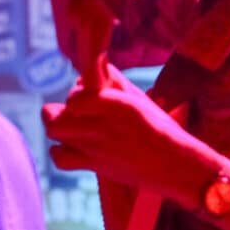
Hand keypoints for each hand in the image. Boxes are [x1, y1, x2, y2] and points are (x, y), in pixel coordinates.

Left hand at [42, 77, 193, 201]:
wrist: (174, 165)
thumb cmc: (161, 129)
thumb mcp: (140, 99)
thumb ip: (116, 80)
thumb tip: (97, 63)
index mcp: (116, 103)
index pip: (76, 93)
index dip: (76, 93)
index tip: (85, 96)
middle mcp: (101, 124)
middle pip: (55, 114)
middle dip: (56, 111)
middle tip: (68, 113)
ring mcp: (95, 147)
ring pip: (54, 132)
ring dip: (58, 129)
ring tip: (70, 129)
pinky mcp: (94, 165)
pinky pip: (60, 158)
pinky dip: (60, 152)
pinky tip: (73, 148)